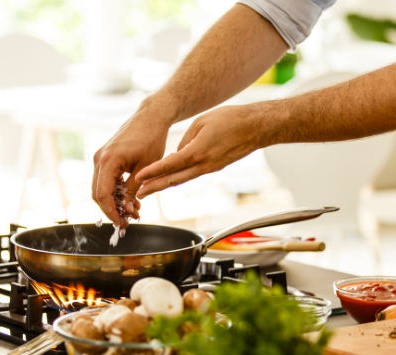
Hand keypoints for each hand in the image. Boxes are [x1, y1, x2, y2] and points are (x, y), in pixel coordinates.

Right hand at [92, 108, 170, 225]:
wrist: (151, 117)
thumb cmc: (151, 138)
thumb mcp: (146, 168)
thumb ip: (134, 190)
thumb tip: (127, 210)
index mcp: (108, 160)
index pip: (102, 194)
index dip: (111, 212)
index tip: (122, 223)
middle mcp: (99, 159)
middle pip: (98, 194)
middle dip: (112, 210)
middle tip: (128, 220)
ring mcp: (100, 157)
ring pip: (101, 188)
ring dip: (114, 202)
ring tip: (133, 211)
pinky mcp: (105, 157)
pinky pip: (105, 179)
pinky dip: (115, 191)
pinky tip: (130, 199)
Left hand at [135, 103, 271, 198]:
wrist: (256, 127)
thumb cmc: (231, 120)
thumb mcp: (201, 122)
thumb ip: (185, 139)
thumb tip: (177, 153)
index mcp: (197, 152)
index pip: (169, 165)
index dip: (152, 173)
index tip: (138, 178)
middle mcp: (203, 165)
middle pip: (173, 180)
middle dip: (154, 187)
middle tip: (139, 194)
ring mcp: (210, 168)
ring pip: (183, 179)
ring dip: (165, 185)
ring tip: (150, 189)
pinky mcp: (215, 167)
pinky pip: (193, 174)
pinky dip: (179, 177)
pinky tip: (171, 177)